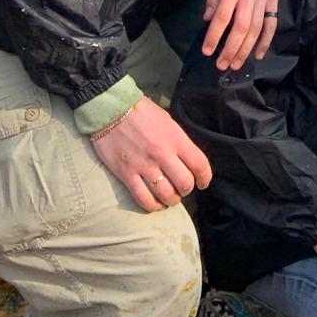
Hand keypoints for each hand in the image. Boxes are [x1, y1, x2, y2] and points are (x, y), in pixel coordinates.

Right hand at [91, 97, 211, 212]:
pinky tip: (156, 204)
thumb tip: (185, 159)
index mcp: (175, 138)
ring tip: (170, 198)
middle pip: (184, 183)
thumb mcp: (167, 121)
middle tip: (183, 189)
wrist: (111, 110)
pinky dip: (152, 206)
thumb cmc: (142, 112)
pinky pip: (143, 198)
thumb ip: (177, 140)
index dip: (205, 177)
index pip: (199, 164)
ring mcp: (144, 166)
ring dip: (171, 200)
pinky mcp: (126, 174)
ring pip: (165, 194)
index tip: (203, 183)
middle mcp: (162, 154)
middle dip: (187, 190)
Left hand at [202, 0, 280, 68]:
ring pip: (255, 30)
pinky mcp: (274, 0)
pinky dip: (266, 41)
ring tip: (235, 65)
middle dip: (230, 49)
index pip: (222, 17)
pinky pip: (271, 24)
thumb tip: (208, 19)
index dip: (214, 36)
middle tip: (221, 66)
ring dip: (245, 50)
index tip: (207, 51)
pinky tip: (258, 54)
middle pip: (240, 28)